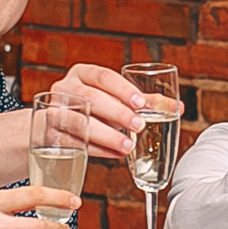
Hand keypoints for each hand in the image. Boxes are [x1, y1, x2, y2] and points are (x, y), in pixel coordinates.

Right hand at [48, 63, 180, 160]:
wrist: (50, 124)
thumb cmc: (92, 108)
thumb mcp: (113, 100)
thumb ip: (143, 103)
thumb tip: (179, 107)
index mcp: (82, 74)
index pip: (103, 76)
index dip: (122, 89)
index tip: (140, 102)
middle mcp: (64, 89)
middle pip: (92, 99)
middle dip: (117, 113)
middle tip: (139, 125)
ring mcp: (53, 111)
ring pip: (80, 122)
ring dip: (107, 135)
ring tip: (128, 146)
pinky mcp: (48, 134)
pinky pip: (74, 143)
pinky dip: (97, 150)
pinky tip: (115, 155)